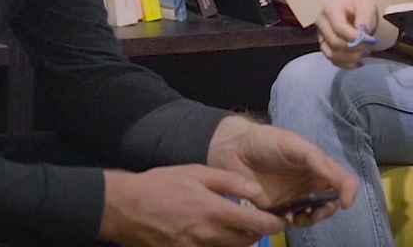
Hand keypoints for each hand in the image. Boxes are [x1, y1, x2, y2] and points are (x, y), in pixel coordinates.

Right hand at [99, 164, 285, 246]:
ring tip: (242, 225)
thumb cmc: (164, 183)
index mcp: (214, 212)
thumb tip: (259, 193)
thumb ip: (231, 182)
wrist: (128, 207)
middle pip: (246, 242)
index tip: (284, 219)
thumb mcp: (199, 172)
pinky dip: (221, 245)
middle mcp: (208, 236)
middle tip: (263, 219)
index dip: (274, 224)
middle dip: (259, 232)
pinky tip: (219, 232)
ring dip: (241, 240)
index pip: (255, 225)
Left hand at [206, 116, 357, 228]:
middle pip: (330, 201)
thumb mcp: (291, 143)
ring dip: (312, 218)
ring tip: (300, 216)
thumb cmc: (265, 141)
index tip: (346, 202)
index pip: (341, 178)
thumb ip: (313, 156)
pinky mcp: (278, 210)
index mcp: (317, 164)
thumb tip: (334, 178)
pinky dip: (295, 224)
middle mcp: (310, 182)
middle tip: (317, 210)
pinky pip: (292, 223)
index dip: (349, 190)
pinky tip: (286, 219)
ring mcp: (295, 197)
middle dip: (328, 209)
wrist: (234, 151)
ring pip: (314, 214)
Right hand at [315, 0, 379, 68]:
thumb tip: (362, 33)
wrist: (351, 2)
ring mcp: (321, 35)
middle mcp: (321, 23)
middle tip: (369, 47)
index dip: (355, 38)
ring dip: (351, 58)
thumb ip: (364, 17)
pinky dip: (347, 64)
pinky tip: (359, 61)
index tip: (372, 40)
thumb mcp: (365, 3)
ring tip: (365, 54)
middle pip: (335, 43)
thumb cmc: (358, 1)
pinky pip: (333, 60)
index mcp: (330, 9)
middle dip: (354, 48)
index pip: (339, 28)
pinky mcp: (325, 45)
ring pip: (332, 55)